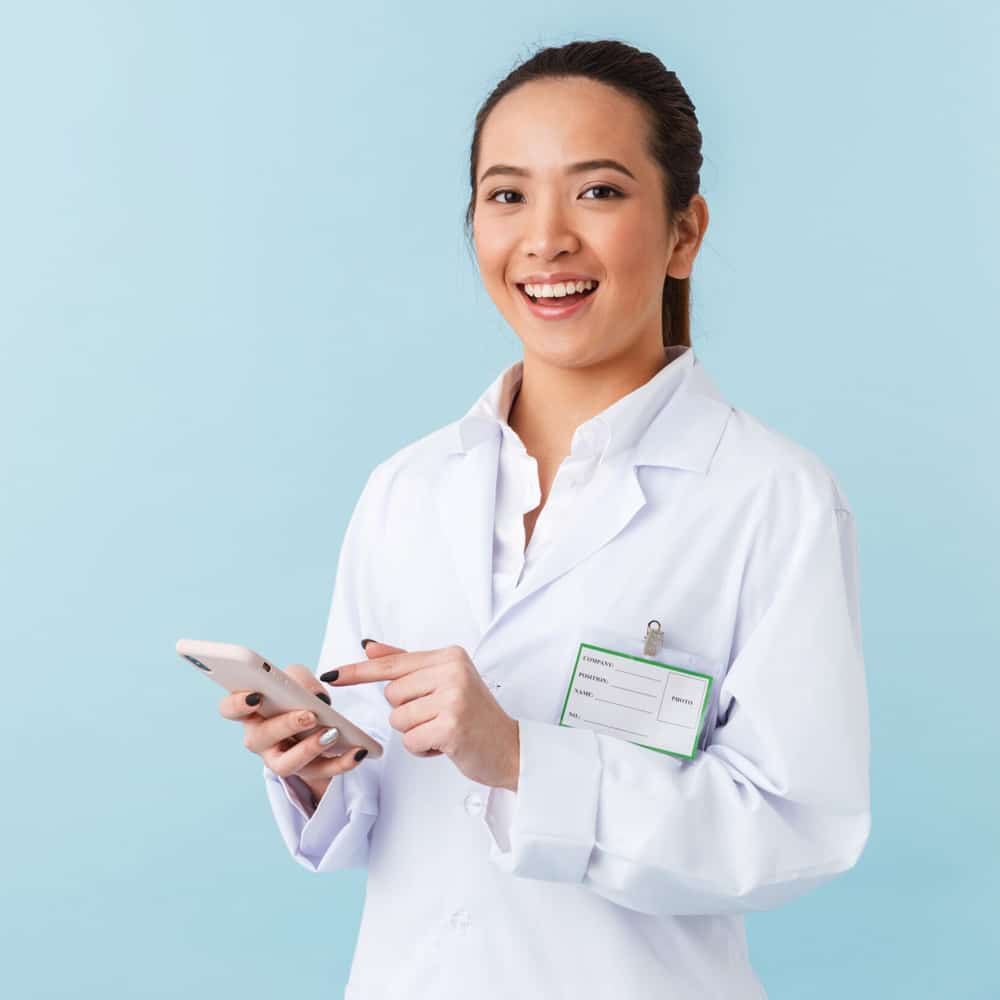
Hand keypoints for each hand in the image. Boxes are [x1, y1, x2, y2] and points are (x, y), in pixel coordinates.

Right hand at [217, 664, 368, 803]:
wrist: (315, 719)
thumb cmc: (297, 694)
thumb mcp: (297, 678)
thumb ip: (299, 679)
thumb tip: (313, 697)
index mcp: (250, 711)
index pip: (229, 708)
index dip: (236, 703)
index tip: (254, 695)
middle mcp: (259, 738)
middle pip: (259, 739)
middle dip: (284, 726)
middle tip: (308, 714)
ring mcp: (279, 758)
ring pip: (285, 765)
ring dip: (309, 749)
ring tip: (331, 733)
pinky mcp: (306, 771)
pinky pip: (322, 772)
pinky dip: (341, 763)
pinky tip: (358, 751)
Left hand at [327, 641, 519, 790]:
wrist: (508, 748)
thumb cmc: (474, 715)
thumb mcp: (444, 681)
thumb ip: (407, 664)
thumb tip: (370, 647)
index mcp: (448, 656)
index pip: (393, 663)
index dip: (358, 671)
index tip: (331, 675)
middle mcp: (452, 671)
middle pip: (391, 695)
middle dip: (407, 712)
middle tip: (438, 716)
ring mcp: (453, 697)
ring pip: (398, 719)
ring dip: (415, 732)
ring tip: (442, 730)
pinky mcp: (452, 725)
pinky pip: (410, 741)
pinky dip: (423, 749)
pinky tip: (445, 744)